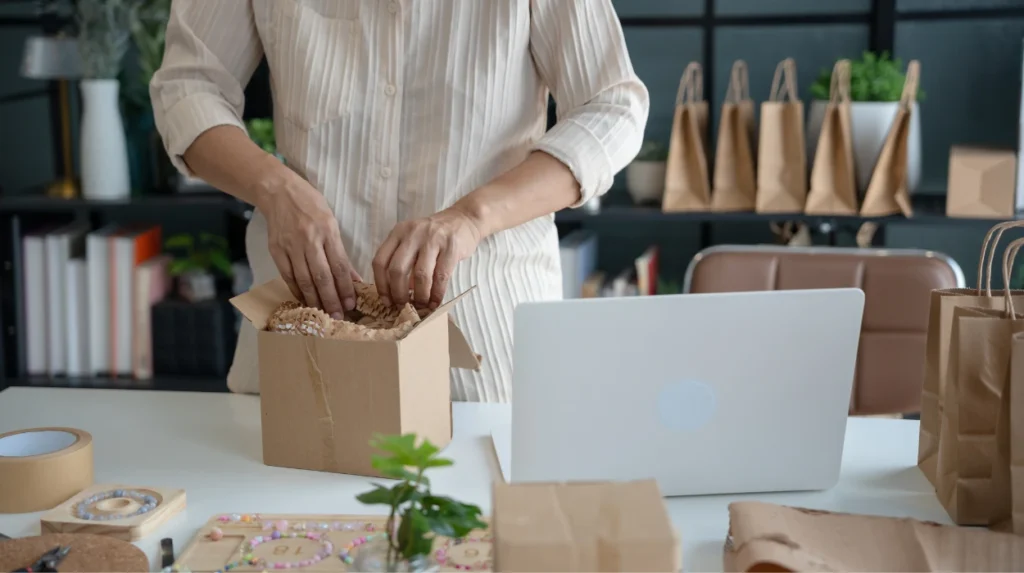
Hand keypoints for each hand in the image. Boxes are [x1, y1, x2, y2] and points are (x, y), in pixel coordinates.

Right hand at [258, 173, 360, 316]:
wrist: (279, 192)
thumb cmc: (311, 205)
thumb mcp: (332, 223)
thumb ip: (341, 252)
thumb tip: (353, 279)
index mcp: (327, 231)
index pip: (340, 266)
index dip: (346, 288)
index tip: (352, 304)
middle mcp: (309, 239)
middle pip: (322, 276)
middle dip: (332, 300)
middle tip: (339, 317)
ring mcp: (290, 246)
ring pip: (304, 280)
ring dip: (315, 300)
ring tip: (324, 314)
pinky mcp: (276, 251)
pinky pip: (288, 276)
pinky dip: (297, 291)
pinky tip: (305, 301)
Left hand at [372, 207, 482, 308]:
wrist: (464, 219)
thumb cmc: (435, 236)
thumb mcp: (413, 241)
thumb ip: (403, 261)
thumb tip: (397, 295)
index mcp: (398, 232)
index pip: (380, 261)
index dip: (381, 285)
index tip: (387, 301)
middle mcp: (412, 233)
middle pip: (397, 270)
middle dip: (399, 294)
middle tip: (403, 307)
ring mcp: (433, 239)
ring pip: (420, 275)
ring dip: (420, 296)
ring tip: (421, 306)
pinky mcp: (451, 247)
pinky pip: (441, 276)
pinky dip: (437, 294)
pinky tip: (435, 302)